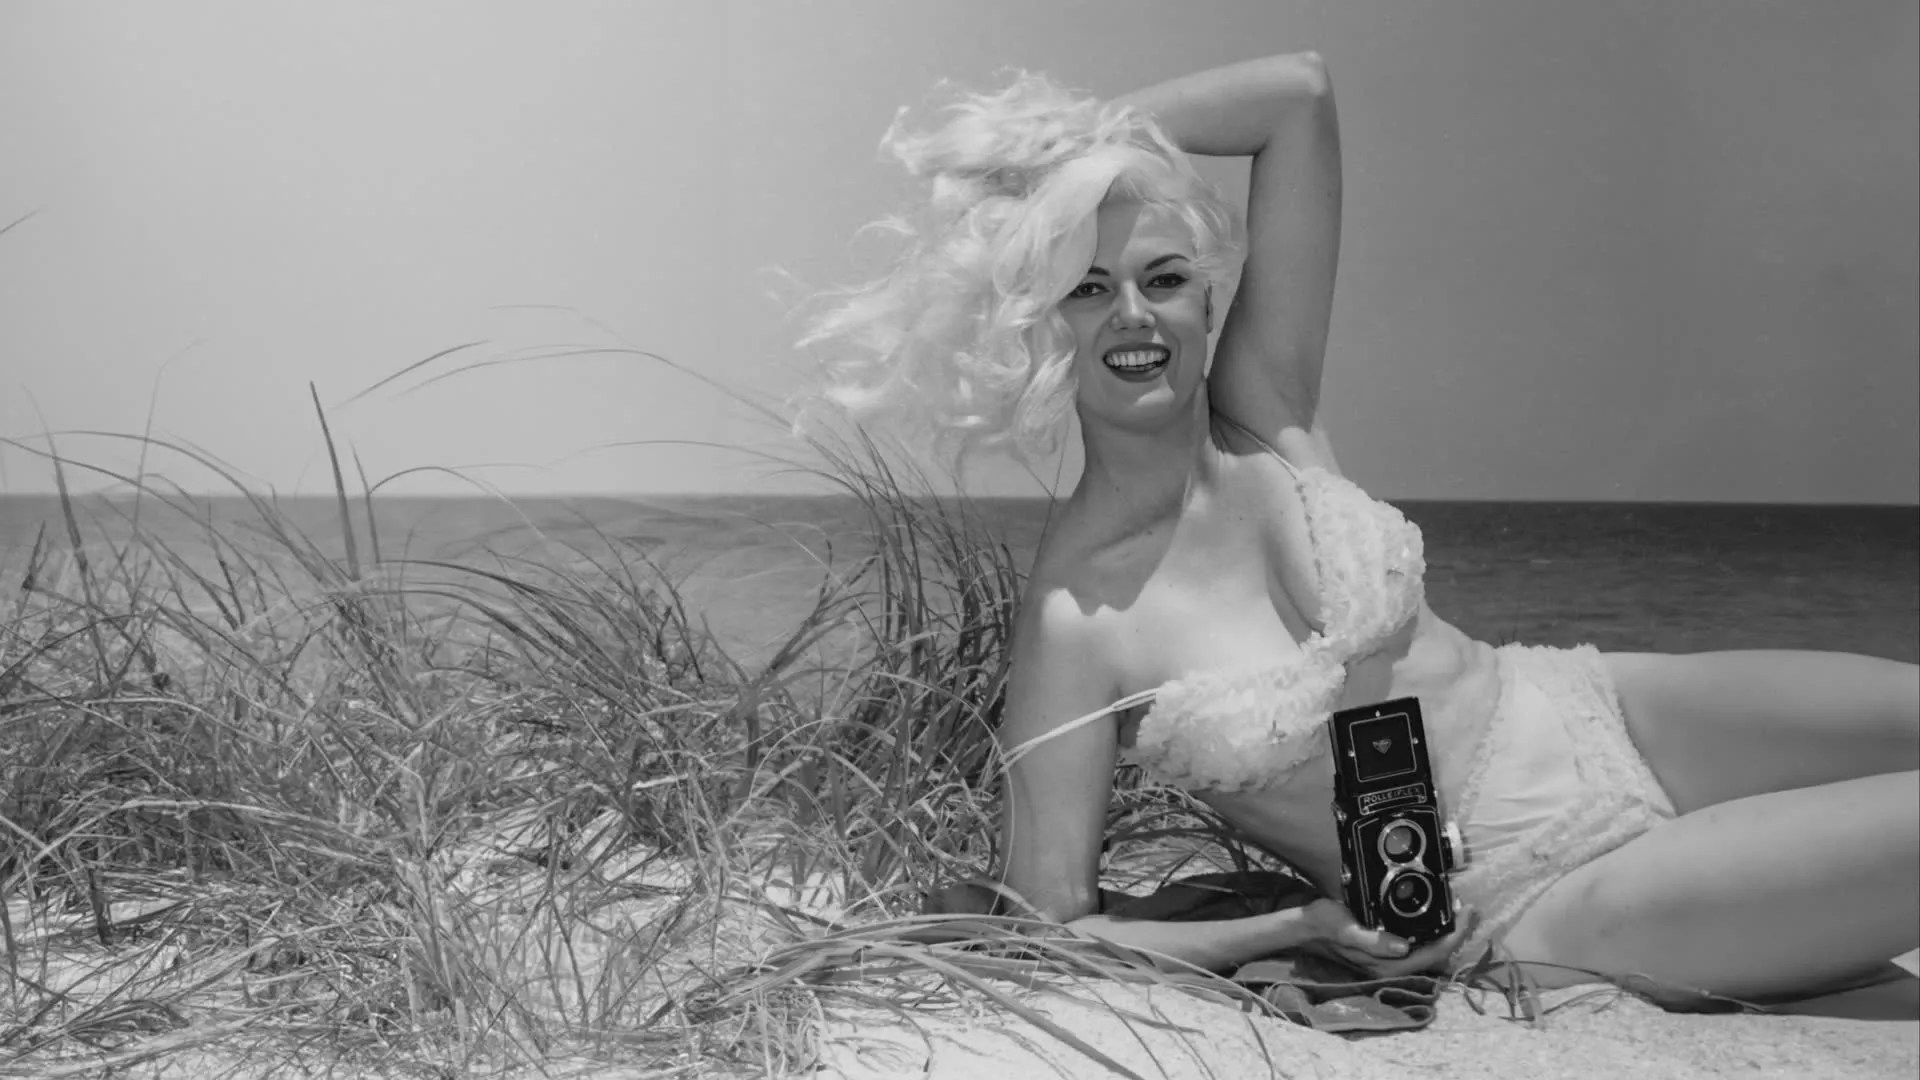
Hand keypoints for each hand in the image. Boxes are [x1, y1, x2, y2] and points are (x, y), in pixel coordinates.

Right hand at [1300, 898, 1477, 977]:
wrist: (1306, 928)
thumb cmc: (1325, 924)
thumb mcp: (1345, 928)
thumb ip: (1372, 941)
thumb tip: (1402, 946)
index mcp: (1386, 965)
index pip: (1433, 954)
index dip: (1454, 935)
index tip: (1466, 912)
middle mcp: (1392, 968)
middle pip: (1438, 956)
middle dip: (1458, 934)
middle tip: (1470, 909)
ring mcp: (1391, 962)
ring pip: (1432, 952)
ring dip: (1449, 934)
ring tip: (1461, 912)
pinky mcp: (1389, 952)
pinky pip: (1421, 947)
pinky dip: (1435, 933)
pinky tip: (1439, 918)